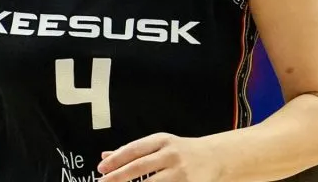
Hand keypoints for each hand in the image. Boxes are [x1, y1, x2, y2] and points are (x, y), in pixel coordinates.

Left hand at [97, 133, 221, 181]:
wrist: (217, 157)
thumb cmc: (182, 151)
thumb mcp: (159, 145)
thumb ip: (133, 151)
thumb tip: (105, 156)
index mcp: (162, 141)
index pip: (134, 149)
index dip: (116, 159)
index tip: (101, 169)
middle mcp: (171, 155)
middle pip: (139, 166)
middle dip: (118, 177)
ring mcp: (180, 172)